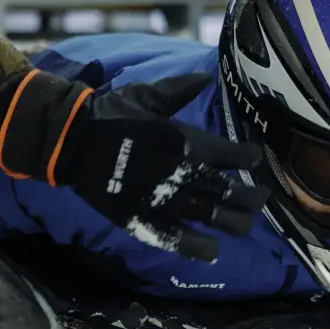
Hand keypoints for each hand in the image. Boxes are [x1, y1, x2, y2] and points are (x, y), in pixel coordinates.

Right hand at [0, 70, 266, 261]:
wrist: (69, 139)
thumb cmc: (110, 113)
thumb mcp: (146, 95)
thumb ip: (179, 90)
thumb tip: (206, 78)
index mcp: (182, 141)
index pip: (230, 156)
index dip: (249, 159)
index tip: (255, 160)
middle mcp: (178, 173)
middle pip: (228, 193)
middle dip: (250, 197)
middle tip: (260, 197)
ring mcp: (160, 200)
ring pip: (209, 218)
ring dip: (234, 222)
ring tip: (245, 224)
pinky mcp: (140, 219)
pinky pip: (174, 238)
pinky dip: (196, 247)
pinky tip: (211, 250)